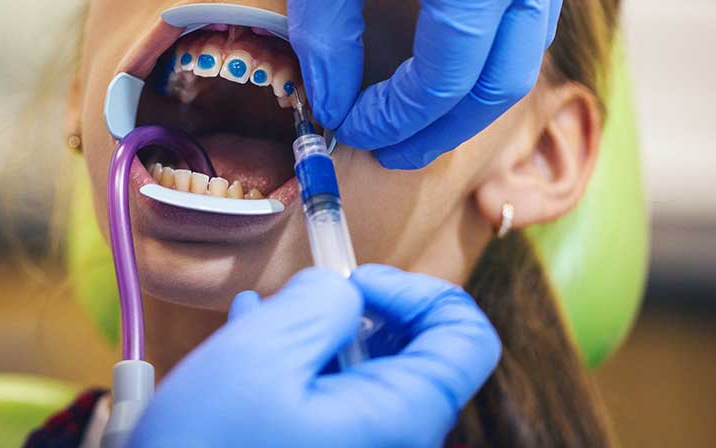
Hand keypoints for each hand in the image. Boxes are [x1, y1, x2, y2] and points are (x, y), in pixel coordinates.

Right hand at [128, 266, 499, 447]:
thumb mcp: (260, 354)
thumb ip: (317, 303)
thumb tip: (338, 293)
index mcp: (399, 419)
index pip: (466, 336)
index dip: (419, 291)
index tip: (355, 284)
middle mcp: (393, 444)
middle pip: (411, 353)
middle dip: (352, 313)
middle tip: (295, 304)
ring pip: (362, 378)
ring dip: (313, 338)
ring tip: (256, 323)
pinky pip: (331, 406)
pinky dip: (298, 370)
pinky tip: (249, 347)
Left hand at [203, 0, 598, 167]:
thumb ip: (326, 33)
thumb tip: (327, 101)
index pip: (449, 81)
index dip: (396, 119)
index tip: (347, 129)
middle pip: (502, 70)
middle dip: (442, 118)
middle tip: (389, 142)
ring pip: (532, 29)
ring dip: (480, 73)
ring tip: (425, 98)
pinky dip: (516, 13)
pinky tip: (479, 20)